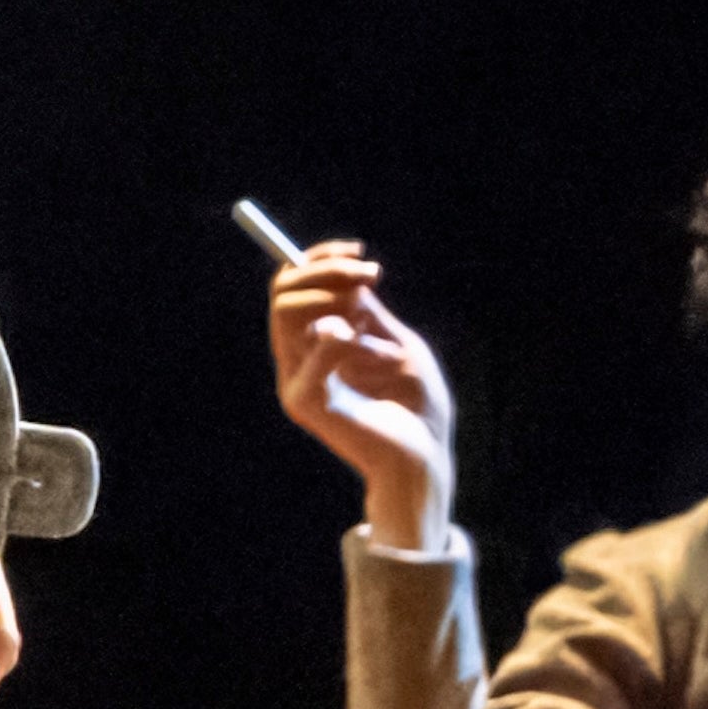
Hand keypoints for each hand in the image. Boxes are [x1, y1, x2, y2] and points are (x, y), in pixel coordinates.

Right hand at [267, 241, 459, 552]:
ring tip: (368, 312)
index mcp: (318, 344)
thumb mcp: (400, 346)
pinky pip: (311, 355)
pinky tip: (367, 348)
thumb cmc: (418, 408)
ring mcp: (298, 381)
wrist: (425, 458)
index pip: (296, 289)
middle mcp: (300, 359)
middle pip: (283, 293)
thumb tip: (350, 279)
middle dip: (323, 270)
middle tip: (370, 273)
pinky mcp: (307, 403)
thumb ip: (370, 317)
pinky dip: (337, 338)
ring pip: (287, 314)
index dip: (319, 260)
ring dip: (328, 296)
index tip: (359, 250)